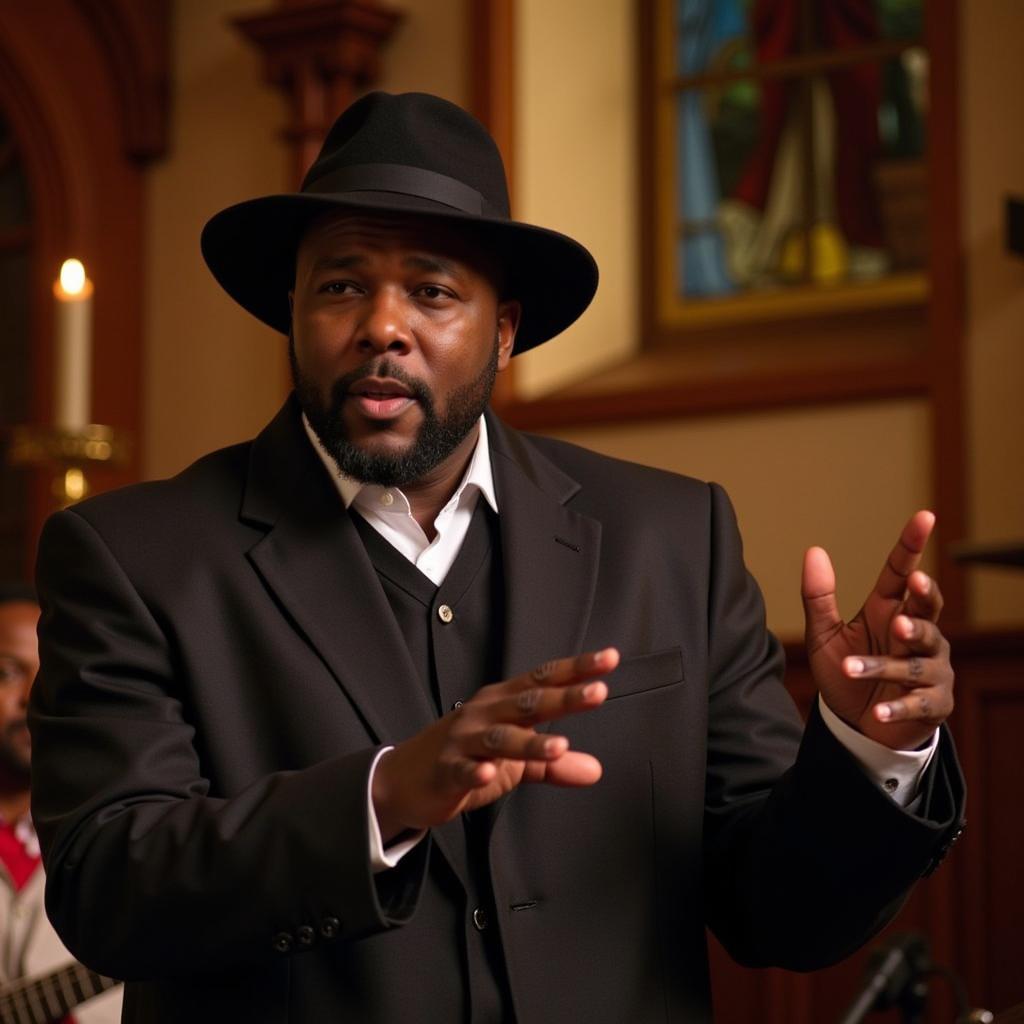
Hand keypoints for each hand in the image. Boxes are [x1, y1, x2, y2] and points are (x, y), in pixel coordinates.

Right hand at [371, 648, 617, 841]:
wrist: (405, 779)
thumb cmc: (465, 760)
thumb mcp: (513, 761)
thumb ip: (552, 762)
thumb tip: (595, 770)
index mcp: (503, 703)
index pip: (544, 681)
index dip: (576, 670)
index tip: (609, 659)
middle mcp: (485, 714)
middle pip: (528, 702)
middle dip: (564, 697)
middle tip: (597, 692)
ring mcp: (463, 740)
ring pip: (500, 738)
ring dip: (529, 742)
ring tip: (557, 746)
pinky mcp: (445, 770)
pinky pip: (461, 770)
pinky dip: (474, 771)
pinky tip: (487, 775)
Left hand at [801, 511, 953, 749]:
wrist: (857, 724)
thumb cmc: (845, 671)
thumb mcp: (823, 634)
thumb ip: (818, 596)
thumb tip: (814, 550)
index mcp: (887, 611)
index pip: (902, 573)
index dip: (912, 545)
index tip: (924, 516)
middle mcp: (915, 635)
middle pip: (927, 610)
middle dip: (923, 599)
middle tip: (914, 585)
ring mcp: (929, 670)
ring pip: (916, 660)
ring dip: (885, 663)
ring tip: (853, 665)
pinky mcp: (933, 704)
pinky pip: (919, 703)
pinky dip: (897, 706)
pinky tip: (877, 710)